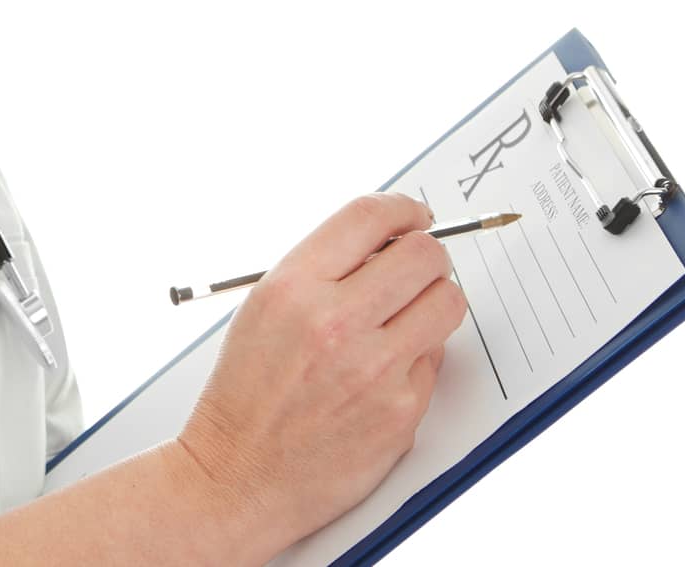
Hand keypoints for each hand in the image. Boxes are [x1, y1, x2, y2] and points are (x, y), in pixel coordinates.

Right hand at [170, 193, 466, 561]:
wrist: (238, 474)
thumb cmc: (248, 390)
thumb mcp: (264, 306)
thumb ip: (323, 269)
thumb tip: (386, 241)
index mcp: (294, 285)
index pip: (370, 217)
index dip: (403, 209)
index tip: (414, 215)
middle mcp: (335, 321)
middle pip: (422, 255)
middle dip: (428, 253)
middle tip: (419, 265)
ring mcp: (374, 368)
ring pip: (446, 302)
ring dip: (435, 299)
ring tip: (410, 313)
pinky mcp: (400, 411)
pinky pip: (435, 360)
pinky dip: (418, 356)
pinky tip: (386, 368)